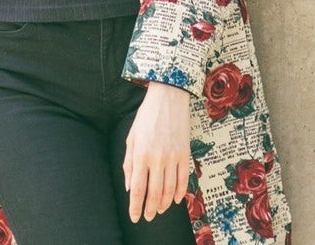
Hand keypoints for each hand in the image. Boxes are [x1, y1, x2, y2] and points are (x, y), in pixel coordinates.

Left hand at [123, 82, 189, 222]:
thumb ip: (129, 163)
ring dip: (163, 204)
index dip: (135, 206)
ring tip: (158, 210)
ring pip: (169, 190)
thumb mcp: (131, 137)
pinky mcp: (186, 154)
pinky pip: (184, 180)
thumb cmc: (146, 117)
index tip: (135, 217)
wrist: (169, 98)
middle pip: (154, 193)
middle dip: (150, 209)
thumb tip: (129, 187)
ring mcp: (173, 157)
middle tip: (147, 217)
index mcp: (141, 154)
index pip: (138, 188)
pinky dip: (179, 193)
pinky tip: (174, 200)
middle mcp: (158, 159)